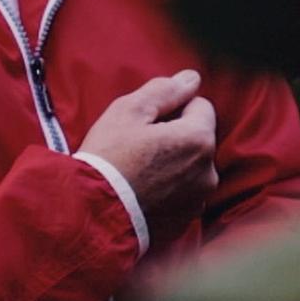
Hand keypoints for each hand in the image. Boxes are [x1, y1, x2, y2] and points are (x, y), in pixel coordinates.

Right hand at [78, 70, 216, 230]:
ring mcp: (198, 201)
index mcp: (199, 140)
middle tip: (138, 146)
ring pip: (190, 168)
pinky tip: (141, 193)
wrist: (90, 214)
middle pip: (197, 139)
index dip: (172, 108)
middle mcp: (208, 173)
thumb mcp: (128, 111)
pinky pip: (182, 194)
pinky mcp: (185, 222)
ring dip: (173, 165)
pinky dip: (168, 191)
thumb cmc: (107, 158)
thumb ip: (165, 90)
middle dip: (176, 137)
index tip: (146, 123)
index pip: (200, 106)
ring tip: (138, 172)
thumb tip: (191, 78)